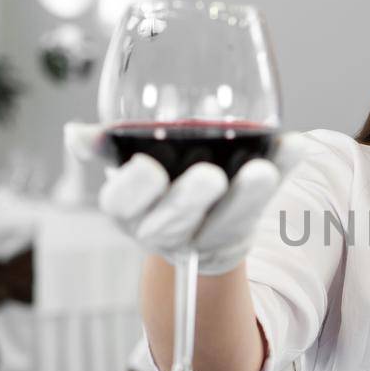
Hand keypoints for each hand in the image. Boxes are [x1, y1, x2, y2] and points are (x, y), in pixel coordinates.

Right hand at [65, 123, 311, 275]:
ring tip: (263, 170)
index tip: (149, 169)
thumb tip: (74, 134)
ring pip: (226, 221)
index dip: (134, 188)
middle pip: (173, 219)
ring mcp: (206, 235)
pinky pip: (266, 203)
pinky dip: (284, 172)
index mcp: (129, 209)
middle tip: (212, 176)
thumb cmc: (157, 187)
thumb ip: (110, 148)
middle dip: (191, 198)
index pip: (121, 203)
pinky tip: (295, 146)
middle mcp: (163, 229)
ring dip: (247, 197)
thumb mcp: (127, 170)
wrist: (195, 233)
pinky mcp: (243, 230)